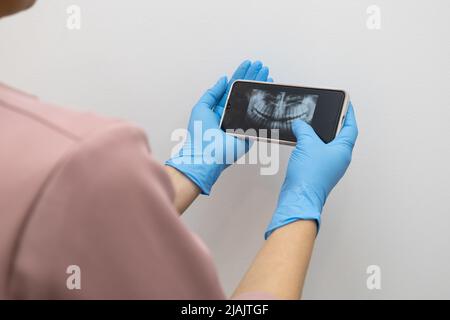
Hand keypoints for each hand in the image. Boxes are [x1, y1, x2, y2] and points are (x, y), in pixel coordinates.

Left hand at [166, 60, 271, 194]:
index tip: (249, 64)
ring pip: (254, 102)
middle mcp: (232, 114)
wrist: (206, 155)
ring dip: (260, 87)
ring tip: (267, 73)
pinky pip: (259, 116)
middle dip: (253, 77)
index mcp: (220, 108)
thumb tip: (222, 79)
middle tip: (261, 66)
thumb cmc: (199, 135)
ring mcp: (242, 123)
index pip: (233, 87)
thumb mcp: (201, 107)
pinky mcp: (251, 132)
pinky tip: (269, 92)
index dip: (241, 75)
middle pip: (245, 92)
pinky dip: (265, 104)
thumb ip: (212, 93)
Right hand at [265, 104, 357, 238]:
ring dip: (319, 135)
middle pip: (340, 135)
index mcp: (343, 150)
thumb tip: (300, 124)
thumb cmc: (310, 176)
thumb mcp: (307, 143)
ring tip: (311, 125)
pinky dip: (310, 145)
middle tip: (330, 112)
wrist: (299, 196)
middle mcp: (339, 159)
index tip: (347, 103)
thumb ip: (304, 129)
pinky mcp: (317, 171)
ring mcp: (328, 166)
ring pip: (326, 145)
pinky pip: (316, 154)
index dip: (349, 114)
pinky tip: (301, 141)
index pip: (351, 127)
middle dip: (334, 123)